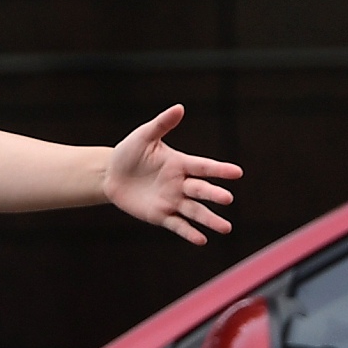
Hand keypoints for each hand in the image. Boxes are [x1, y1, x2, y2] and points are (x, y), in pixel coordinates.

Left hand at [105, 105, 240, 244]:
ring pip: (194, 211)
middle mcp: (180, 183)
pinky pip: (177, 225)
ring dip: (209, 219)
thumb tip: (179, 107)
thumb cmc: (129, 153)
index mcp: (180, 163)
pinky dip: (189, 232)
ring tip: (226, 228)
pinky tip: (202, 240)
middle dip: (213, 195)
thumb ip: (161, 124)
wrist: (110, 175)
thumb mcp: (143, 136)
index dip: (219, 170)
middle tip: (228, 200)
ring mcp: (171, 201)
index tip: (237, 173)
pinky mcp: (160, 215)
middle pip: (200, 190)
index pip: (203, 167)